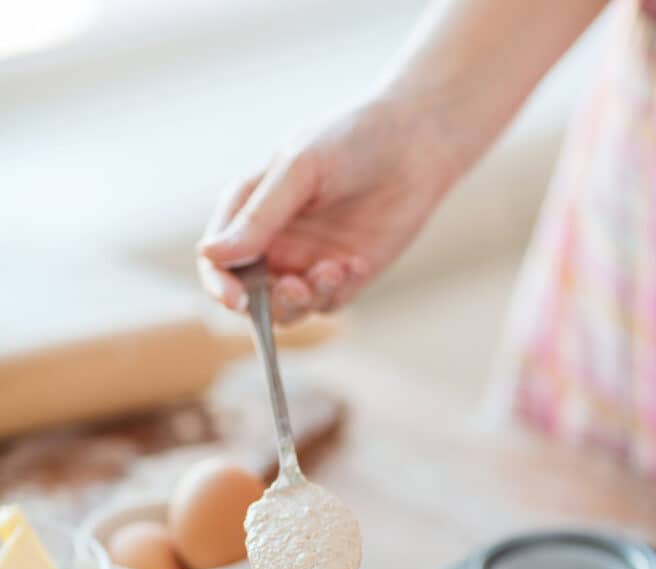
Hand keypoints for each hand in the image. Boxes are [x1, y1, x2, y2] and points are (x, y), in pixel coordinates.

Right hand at [197, 99, 453, 322]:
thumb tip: (209, 254)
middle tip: (296, 287)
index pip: (217, 261)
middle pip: (248, 297)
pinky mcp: (342, 277)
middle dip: (266, 303)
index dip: (219, 285)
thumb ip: (258, 217)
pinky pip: (327, 303)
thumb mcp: (299, 172)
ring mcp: (306, 263)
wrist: (415, 143)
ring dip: (303, 301)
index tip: (236, 299)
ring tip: (332, 270)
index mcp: (248, 212)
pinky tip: (356, 262)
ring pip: (287, 309)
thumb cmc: (350, 142)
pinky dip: (335, 291)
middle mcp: (272, 243)